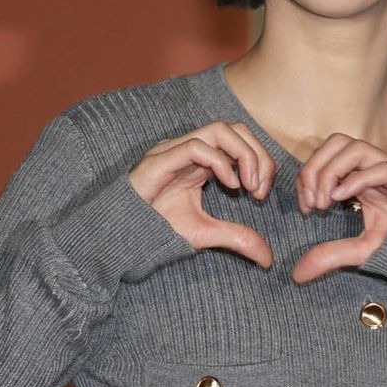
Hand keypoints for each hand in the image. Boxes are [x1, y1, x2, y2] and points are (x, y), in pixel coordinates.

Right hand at [128, 121, 275, 267]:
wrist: (120, 236)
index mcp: (201, 160)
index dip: (260, 160)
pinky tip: (229, 186)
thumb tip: (267, 258)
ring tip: (248, 186)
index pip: (239, 141)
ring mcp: (174, 151)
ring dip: (243, 155)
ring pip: (218, 130)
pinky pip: (196, 146)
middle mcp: (190, 150)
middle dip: (257, 154)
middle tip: (260, 188)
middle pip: (235, 128)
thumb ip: (236, 238)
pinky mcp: (160, 159)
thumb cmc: (157, 229)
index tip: (262, 192)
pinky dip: (220, 162)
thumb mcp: (205, 233)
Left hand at [291, 133, 386, 283]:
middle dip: (316, 166)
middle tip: (311, 201)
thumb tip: (296, 274)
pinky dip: (356, 179)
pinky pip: (381, 168)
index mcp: (364, 177)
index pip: (329, 154)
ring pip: (357, 147)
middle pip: (339, 141)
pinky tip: (342, 199)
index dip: (310, 173)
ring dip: (332, 170)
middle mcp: (378, 168)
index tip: (305, 206)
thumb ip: (331, 256)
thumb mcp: (362, 251)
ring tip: (325, 201)